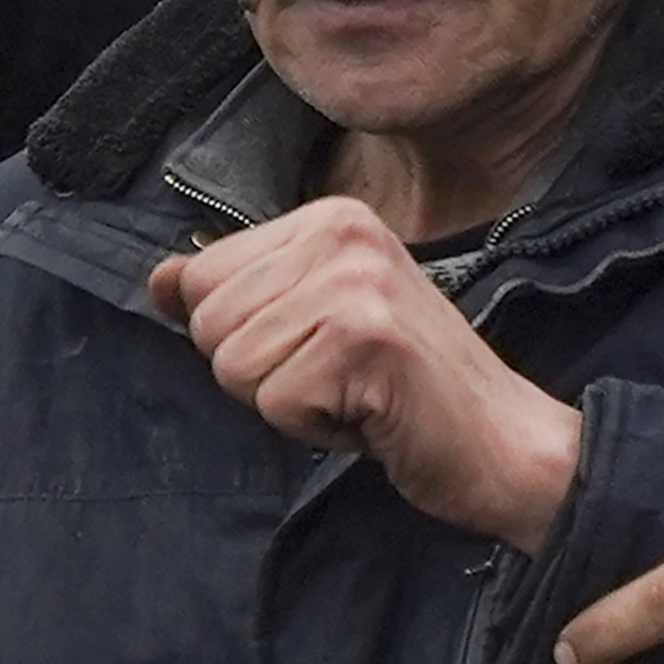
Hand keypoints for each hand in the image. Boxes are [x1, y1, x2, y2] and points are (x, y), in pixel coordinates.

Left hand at [147, 200, 580, 547]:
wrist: (506, 445)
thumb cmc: (407, 393)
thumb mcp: (315, 325)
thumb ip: (239, 296)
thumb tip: (158, 279)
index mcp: (330, 218)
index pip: (201, 275)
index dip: (243, 337)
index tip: (318, 350)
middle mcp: (342, 233)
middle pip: (209, 322)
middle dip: (260, 374)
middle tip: (338, 380)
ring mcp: (355, 283)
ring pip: (234, 365)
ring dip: (289, 404)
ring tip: (356, 395)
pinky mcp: (364, 339)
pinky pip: (274, 402)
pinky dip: (316, 428)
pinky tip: (371, 415)